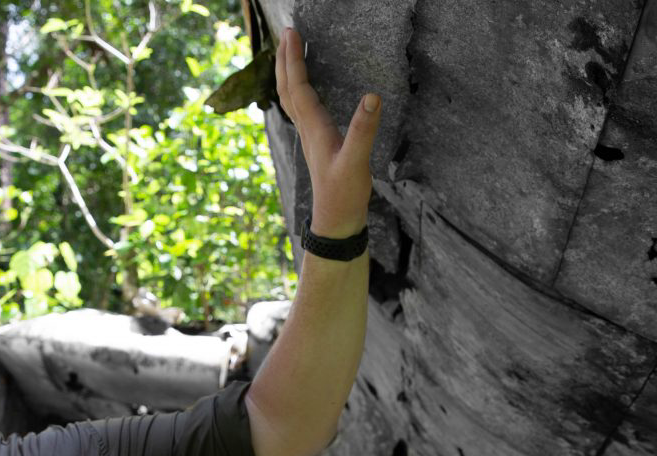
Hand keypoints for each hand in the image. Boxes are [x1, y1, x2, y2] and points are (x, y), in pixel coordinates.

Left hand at [275, 27, 381, 237]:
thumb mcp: (357, 162)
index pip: (298, 86)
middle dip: (284, 59)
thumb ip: (363, 130)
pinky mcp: (317, 142)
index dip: (294, 59)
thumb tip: (372, 97)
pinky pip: (301, 108)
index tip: (292, 33)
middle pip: (287, 88)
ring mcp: (310, 136)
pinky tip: (305, 88)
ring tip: (289, 53)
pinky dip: (298, 90)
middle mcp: (307, 129)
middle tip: (286, 33)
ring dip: (288, 73)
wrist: (336, 220)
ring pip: (291, 98)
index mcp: (314, 128)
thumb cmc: (344, 194)